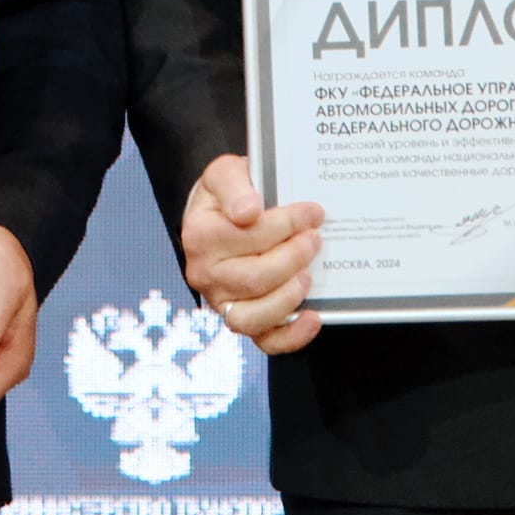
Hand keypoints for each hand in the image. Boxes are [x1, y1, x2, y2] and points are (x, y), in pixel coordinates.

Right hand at [180, 155, 325, 355]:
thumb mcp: (225, 173)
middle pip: (255, 277)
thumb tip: (247, 212)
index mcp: (199, 235)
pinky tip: (313, 316)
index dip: (287, 223)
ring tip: (309, 274)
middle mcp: (205, 273)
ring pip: (254, 316)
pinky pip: (264, 341)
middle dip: (294, 257)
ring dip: (289, 296)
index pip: (248, 235)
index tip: (313, 211)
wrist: (222, 215)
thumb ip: (233, 186)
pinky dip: (292, 336)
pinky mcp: (241, 319)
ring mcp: (221, 300)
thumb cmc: (229, 195)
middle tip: (315, 239)